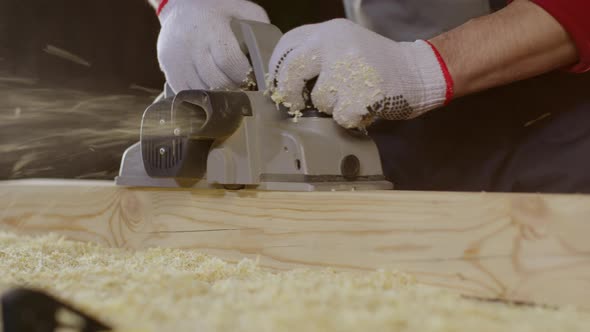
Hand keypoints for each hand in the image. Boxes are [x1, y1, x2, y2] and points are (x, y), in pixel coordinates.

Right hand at [157, 0, 268, 92]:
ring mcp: (177, 59)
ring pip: (201, 91)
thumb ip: (259, 28)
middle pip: (216, 80)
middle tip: (244, 91)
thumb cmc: (216, 9)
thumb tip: (273, 56)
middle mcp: (191, 44)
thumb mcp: (240, 9)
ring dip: (218, 97)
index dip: (243, 75)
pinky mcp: (169, 69)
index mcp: (211, 28)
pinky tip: (212, 94)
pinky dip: (202, 98)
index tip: (252, 81)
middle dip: (234, 90)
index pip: (229, 60)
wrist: (178, 5)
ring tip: (230, 94)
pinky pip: (187, 93)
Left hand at [268, 19, 452, 128]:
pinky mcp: (363, 92)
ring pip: (319, 99)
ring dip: (331, 107)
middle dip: (289, 93)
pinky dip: (350, 119)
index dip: (277, 71)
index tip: (280, 86)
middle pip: (291, 70)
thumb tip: (283, 82)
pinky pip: (340, 116)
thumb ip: (316, 56)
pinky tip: (364, 108)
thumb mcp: (343, 46)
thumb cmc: (376, 65)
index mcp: (328, 31)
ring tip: (351, 98)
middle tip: (295, 103)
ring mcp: (350, 67)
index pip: (287, 46)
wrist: (418, 71)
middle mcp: (336, 43)